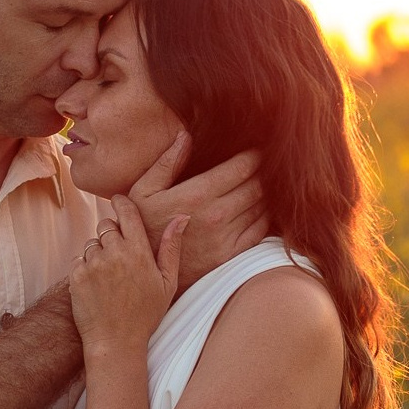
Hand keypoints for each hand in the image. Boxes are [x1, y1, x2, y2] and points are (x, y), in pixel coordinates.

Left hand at [68, 196, 187, 354]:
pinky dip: (85, 267)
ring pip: (92, 242)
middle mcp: (115, 253)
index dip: (121, 203)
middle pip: (106, 225)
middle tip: (118, 255)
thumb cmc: (146, 315)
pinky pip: (78, 259)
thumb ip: (172, 247)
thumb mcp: (167, 283)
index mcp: (139, 251)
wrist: (116, 343)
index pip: (126, 211)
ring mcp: (93, 264)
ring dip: (98, 252)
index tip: (118, 201)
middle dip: (111, 234)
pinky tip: (96, 285)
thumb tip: (182, 216)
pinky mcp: (76, 276)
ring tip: (109, 277)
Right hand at [128, 131, 269, 279]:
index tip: (257, 150)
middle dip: (263, 172)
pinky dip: (264, 217)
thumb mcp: (143, 192)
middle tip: (264, 166)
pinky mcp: (231, 255)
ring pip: (261, 207)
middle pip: (257, 185)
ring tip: (263, 184)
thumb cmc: (143, 227)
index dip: (254, 155)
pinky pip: (260, 230)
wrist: (144, 272)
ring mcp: (226, 237)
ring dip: (265, 194)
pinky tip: (258, 210)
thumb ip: (166, 164)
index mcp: (198, 194)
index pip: (242, 167)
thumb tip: (185, 136)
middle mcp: (217, 214)